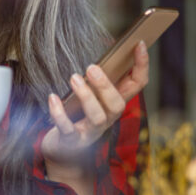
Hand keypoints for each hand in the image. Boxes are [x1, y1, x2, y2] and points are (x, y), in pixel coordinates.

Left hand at [42, 41, 148, 177]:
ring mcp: (91, 132)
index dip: (142, 65)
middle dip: (106, 86)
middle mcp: (108, 118)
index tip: (139, 43)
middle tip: (91, 67)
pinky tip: (52, 98)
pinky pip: (68, 129)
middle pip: (117, 104)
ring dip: (86, 97)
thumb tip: (99, 52)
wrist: (63, 151)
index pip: (138, 84)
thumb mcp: (92, 96)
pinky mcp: (72, 141)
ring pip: (97, 117)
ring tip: (74, 78)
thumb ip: (98, 79)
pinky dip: (59, 114)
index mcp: (115, 103)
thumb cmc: (77, 115)